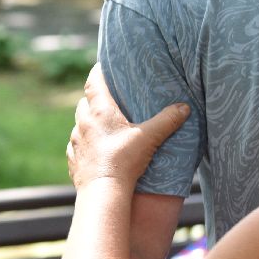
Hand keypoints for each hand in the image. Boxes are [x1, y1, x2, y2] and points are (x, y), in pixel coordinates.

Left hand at [67, 65, 187, 189]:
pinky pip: (76, 148)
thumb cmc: (124, 160)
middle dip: (94, 100)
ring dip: (88, 124)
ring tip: (102, 128)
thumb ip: (168, 121)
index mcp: (100, 112)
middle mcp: (84, 124)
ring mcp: (76, 143)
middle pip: (84, 103)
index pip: (93, 83)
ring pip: (79, 126)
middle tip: (108, 100)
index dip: (97, 72)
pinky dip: (84, 146)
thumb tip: (184, 107)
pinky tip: (94, 152)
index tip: (102, 66)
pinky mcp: (74, 162)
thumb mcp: (150, 138)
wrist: (103, 192)